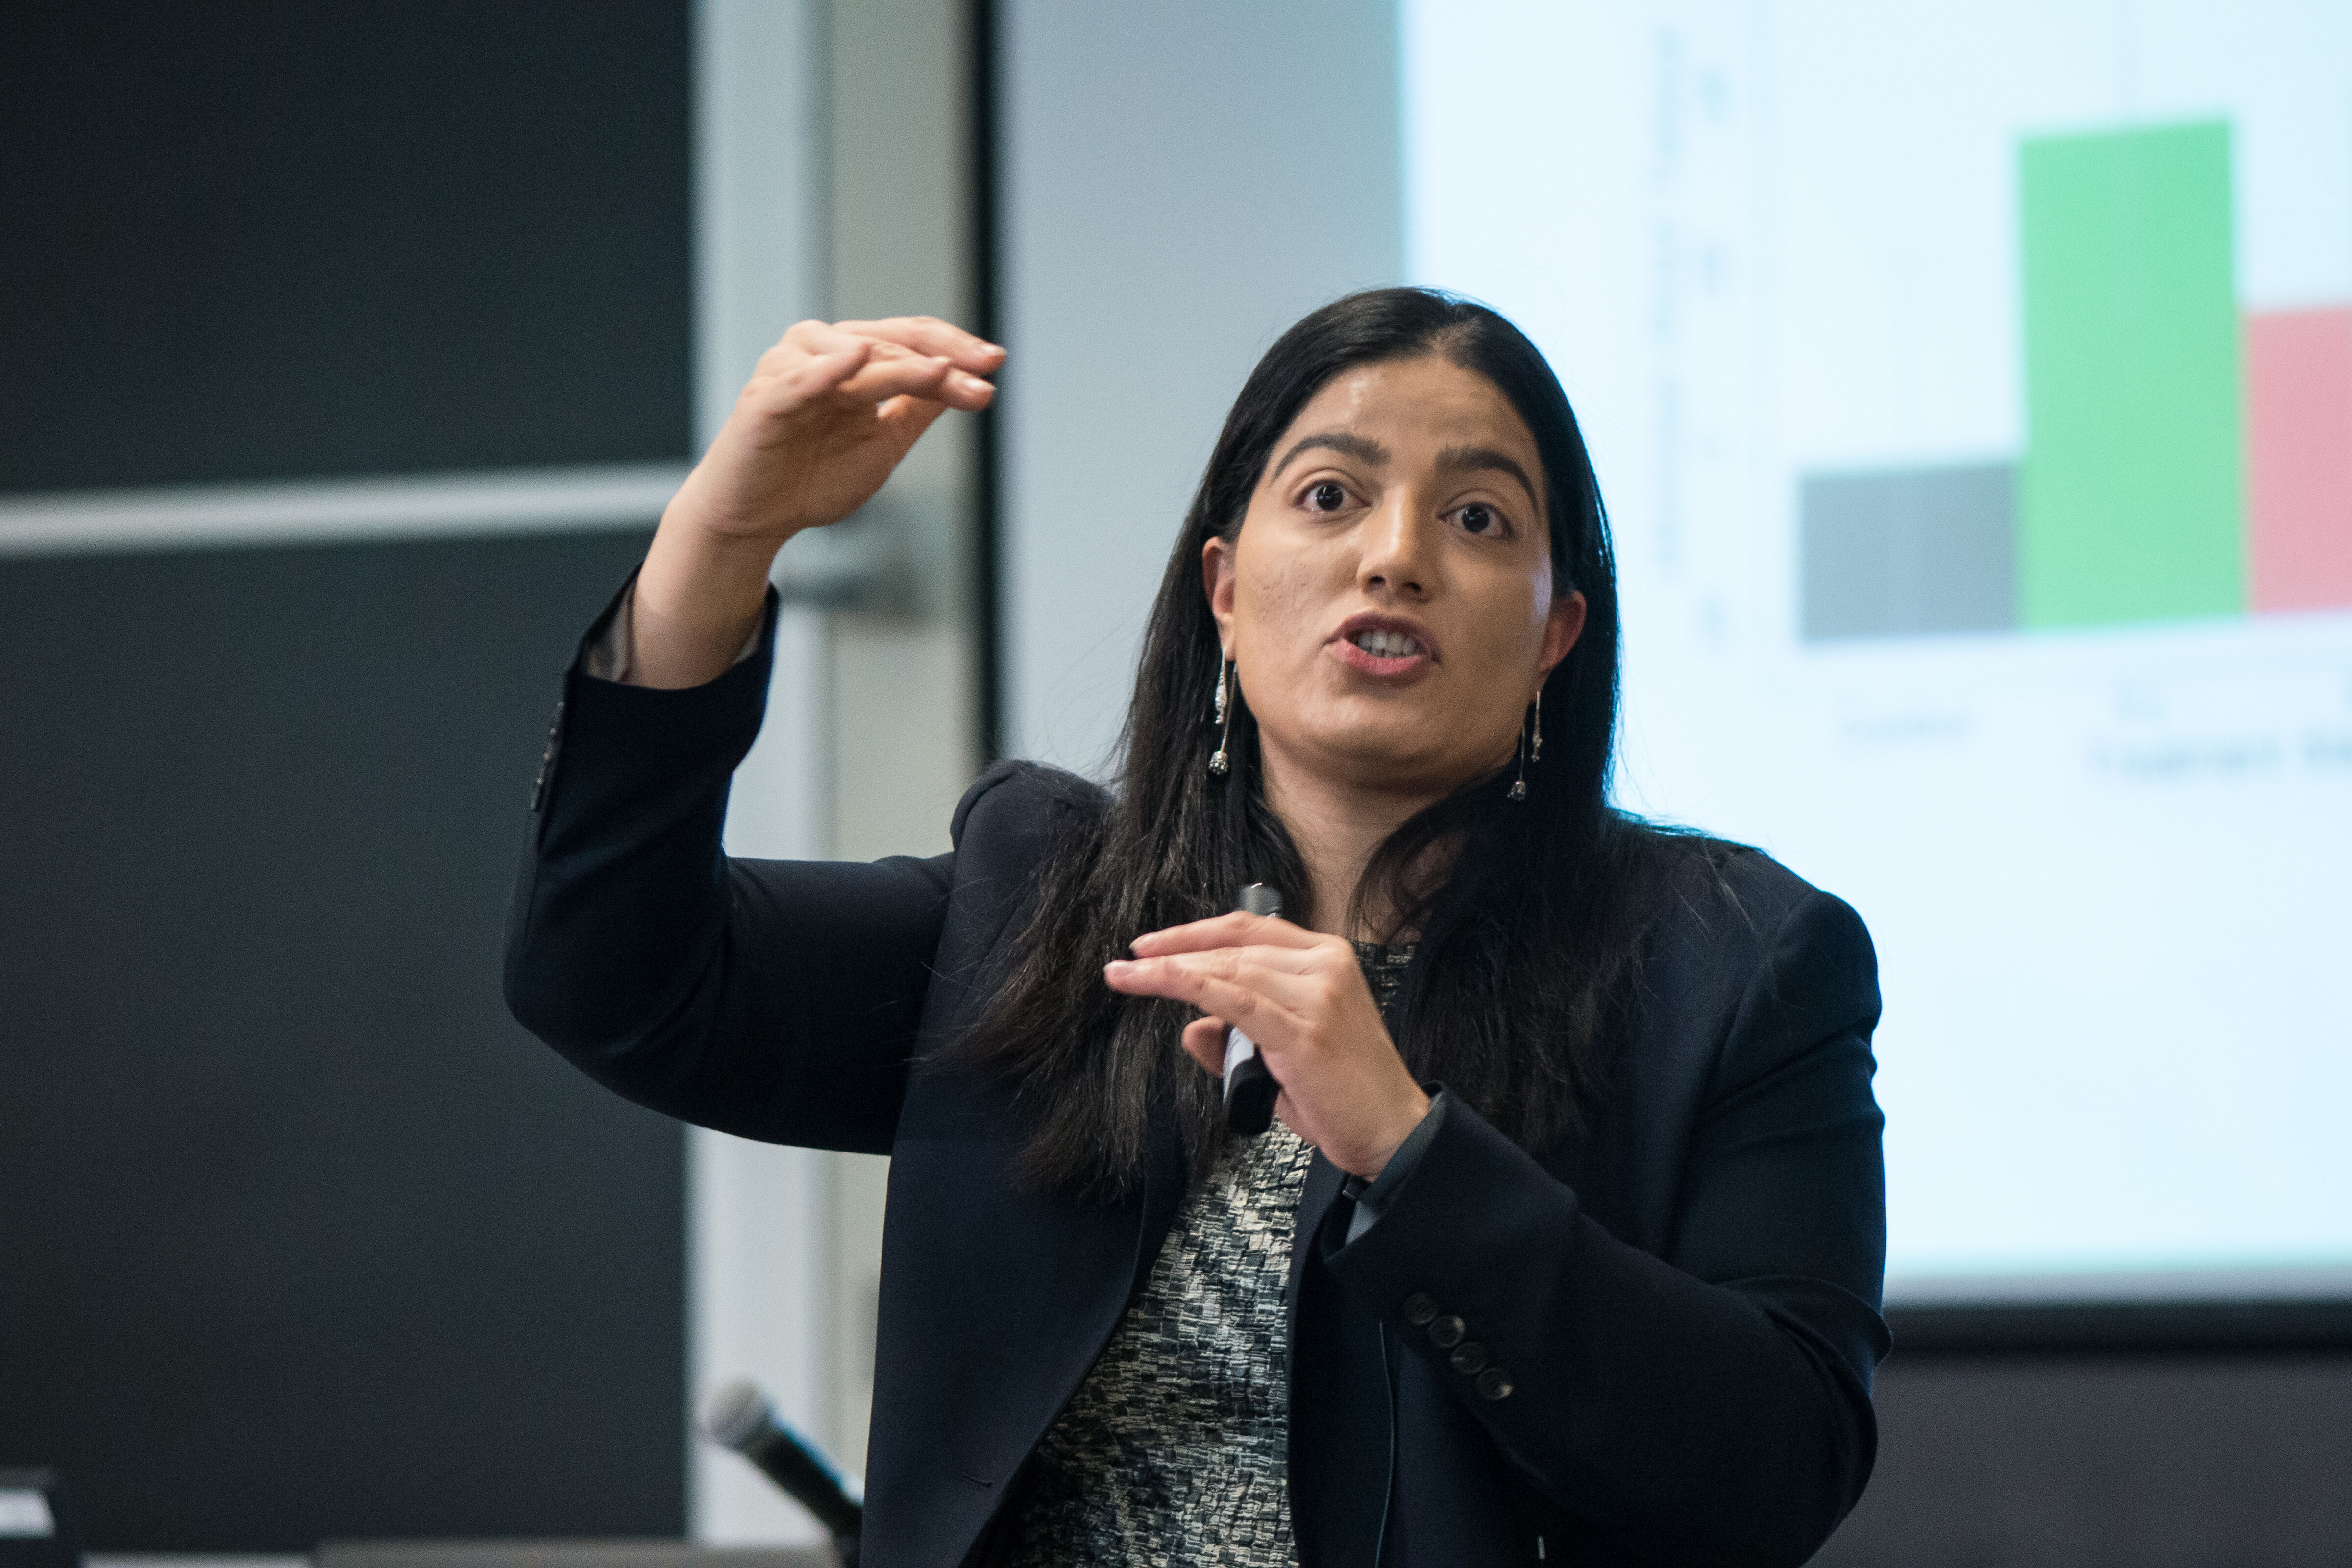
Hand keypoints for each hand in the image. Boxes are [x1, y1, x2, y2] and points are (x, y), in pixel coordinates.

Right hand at [633, 316, 1003, 687]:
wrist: (756, 517)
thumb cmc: (812, 477)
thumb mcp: (883, 442)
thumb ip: (918, 408)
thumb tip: (968, 379)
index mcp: (852, 358)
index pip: (912, 340)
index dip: (956, 348)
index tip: (997, 364)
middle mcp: (823, 351)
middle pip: (893, 343)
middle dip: (943, 360)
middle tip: (985, 374)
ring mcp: (792, 369)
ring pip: (858, 357)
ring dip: (904, 366)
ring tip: (943, 375)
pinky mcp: (765, 398)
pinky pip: (800, 381)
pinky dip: (828, 369)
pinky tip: (857, 359)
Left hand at [1105, 912, 1431, 1179]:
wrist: (1392, 1131)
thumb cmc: (1342, 1094)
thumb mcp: (1284, 1055)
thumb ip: (1238, 1037)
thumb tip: (1191, 1029)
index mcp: (1327, 959)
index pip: (1251, 931)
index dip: (1197, 932)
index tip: (1153, 944)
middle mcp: (1325, 966)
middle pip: (1233, 947)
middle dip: (1173, 951)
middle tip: (1126, 963)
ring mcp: (1317, 995)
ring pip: (1229, 969)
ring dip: (1170, 971)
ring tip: (1128, 976)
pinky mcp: (1304, 1030)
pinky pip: (1236, 1000)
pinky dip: (1192, 987)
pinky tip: (1160, 981)